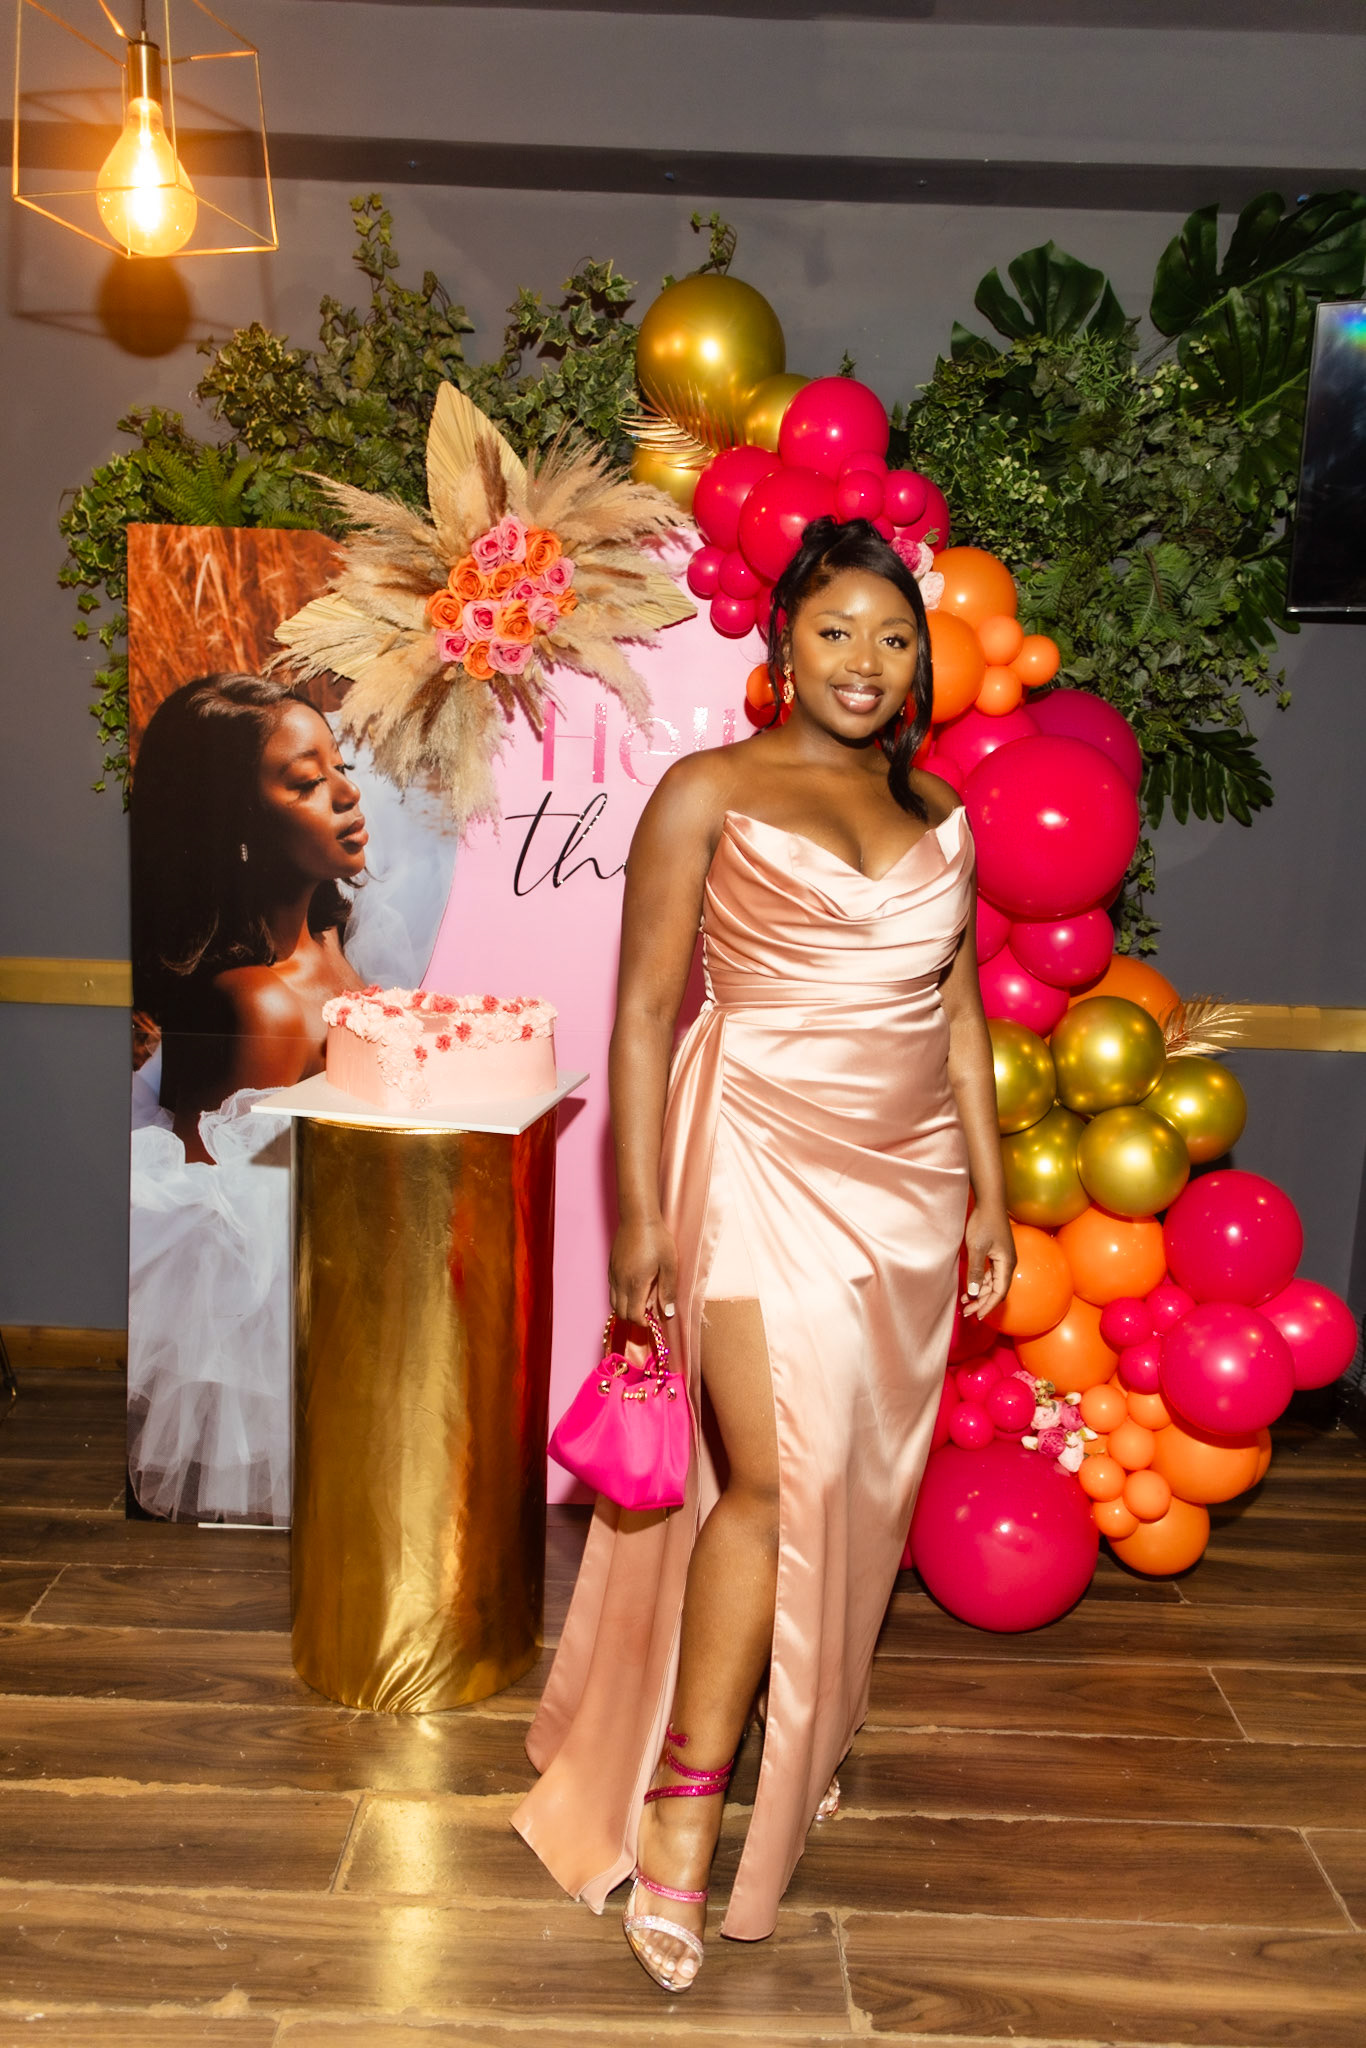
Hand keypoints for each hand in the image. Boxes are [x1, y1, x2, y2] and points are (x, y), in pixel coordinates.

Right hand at [609, 1216, 678, 1324]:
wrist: (638, 1217)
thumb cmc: (657, 1239)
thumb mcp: (669, 1265)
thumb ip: (668, 1290)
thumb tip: (667, 1313)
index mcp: (635, 1284)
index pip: (633, 1315)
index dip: (643, 1322)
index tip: (653, 1320)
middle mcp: (620, 1282)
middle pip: (620, 1312)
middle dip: (633, 1317)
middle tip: (648, 1311)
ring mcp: (613, 1274)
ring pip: (613, 1302)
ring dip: (626, 1307)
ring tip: (641, 1300)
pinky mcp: (611, 1267)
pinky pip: (612, 1289)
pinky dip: (621, 1296)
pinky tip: (634, 1286)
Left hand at [961, 1205, 1014, 1321]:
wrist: (990, 1202)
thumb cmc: (984, 1223)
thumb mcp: (977, 1248)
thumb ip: (975, 1271)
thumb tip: (973, 1293)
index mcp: (1006, 1265)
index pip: (999, 1292)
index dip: (988, 1306)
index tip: (977, 1316)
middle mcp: (1007, 1264)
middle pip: (996, 1290)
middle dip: (982, 1302)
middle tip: (967, 1313)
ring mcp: (1002, 1259)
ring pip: (992, 1283)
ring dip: (979, 1293)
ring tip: (965, 1302)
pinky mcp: (996, 1254)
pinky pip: (989, 1274)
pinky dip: (980, 1282)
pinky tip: (969, 1287)